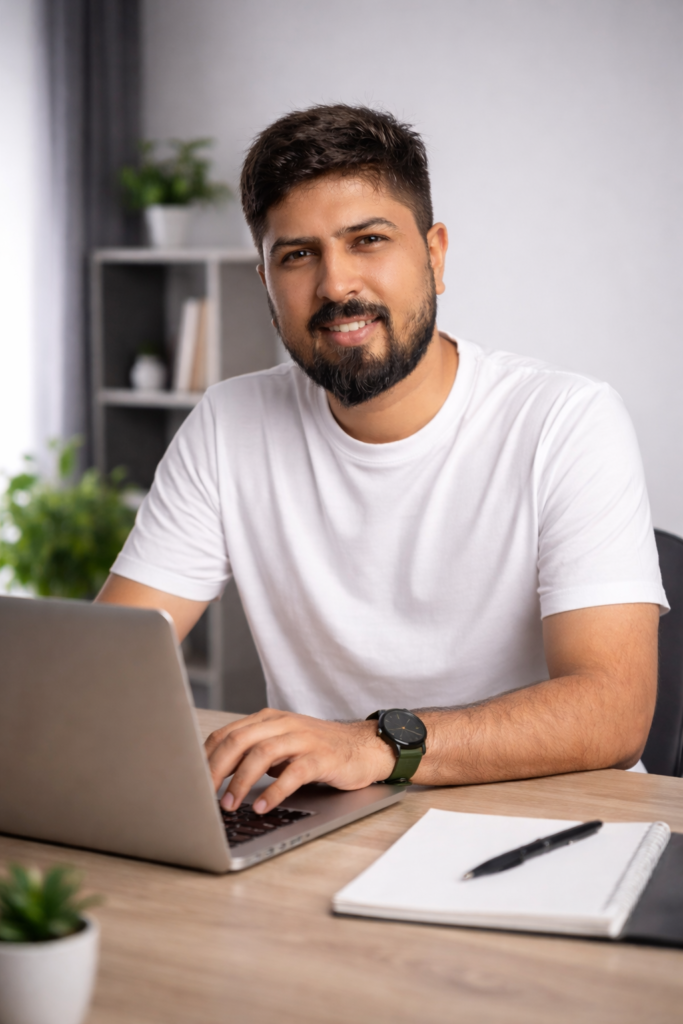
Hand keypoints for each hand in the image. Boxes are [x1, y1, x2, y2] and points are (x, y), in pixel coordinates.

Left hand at [204, 708, 395, 813]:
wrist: (363, 747)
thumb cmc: (317, 750)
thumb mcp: (280, 747)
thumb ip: (252, 755)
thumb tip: (214, 778)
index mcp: (267, 720)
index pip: (226, 734)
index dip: (205, 757)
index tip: (189, 781)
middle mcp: (282, 724)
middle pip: (238, 740)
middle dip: (216, 769)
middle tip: (203, 795)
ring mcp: (303, 739)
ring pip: (262, 753)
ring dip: (241, 781)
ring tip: (230, 805)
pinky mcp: (322, 757)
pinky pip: (294, 772)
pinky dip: (275, 790)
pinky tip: (263, 805)